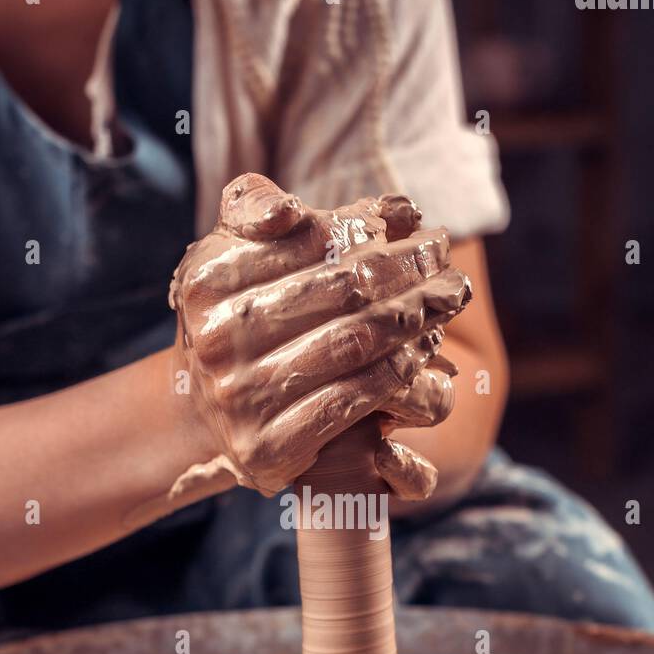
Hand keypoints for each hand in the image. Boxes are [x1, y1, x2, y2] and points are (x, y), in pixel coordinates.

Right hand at [169, 174, 469, 498]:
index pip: (311, 240)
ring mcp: (243, 398)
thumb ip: (259, 207)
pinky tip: (421, 353)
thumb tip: (298, 210)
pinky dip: (395, 371)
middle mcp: (219, 339)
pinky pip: (353, 399)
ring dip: (415, 315)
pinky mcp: (271, 447)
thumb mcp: (231, 253)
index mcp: (209, 280)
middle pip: (342, 290)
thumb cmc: (236, 315)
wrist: (204, 412)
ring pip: (355, 343)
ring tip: (448, 296)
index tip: (412, 221)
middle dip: (407, 268)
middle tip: (444, 256)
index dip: (369, 227)